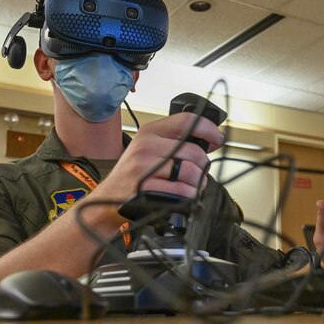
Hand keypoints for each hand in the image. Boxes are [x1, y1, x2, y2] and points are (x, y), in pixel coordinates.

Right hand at [88, 113, 223, 218]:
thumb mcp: (148, 150)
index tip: (217, 139)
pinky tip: (183, 197)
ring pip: (191, 172)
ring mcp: (144, 167)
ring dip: (197, 184)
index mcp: (149, 132)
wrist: (106, 202)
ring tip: (189, 187)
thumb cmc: (132, 177)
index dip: (208, 129)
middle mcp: (146, 146)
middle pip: (194, 152)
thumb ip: (174, 142)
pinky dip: (189, 197)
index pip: (187, 121)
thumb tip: (209, 141)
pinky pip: (182, 191)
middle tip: (197, 174)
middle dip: (203, 167)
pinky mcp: (145, 189)